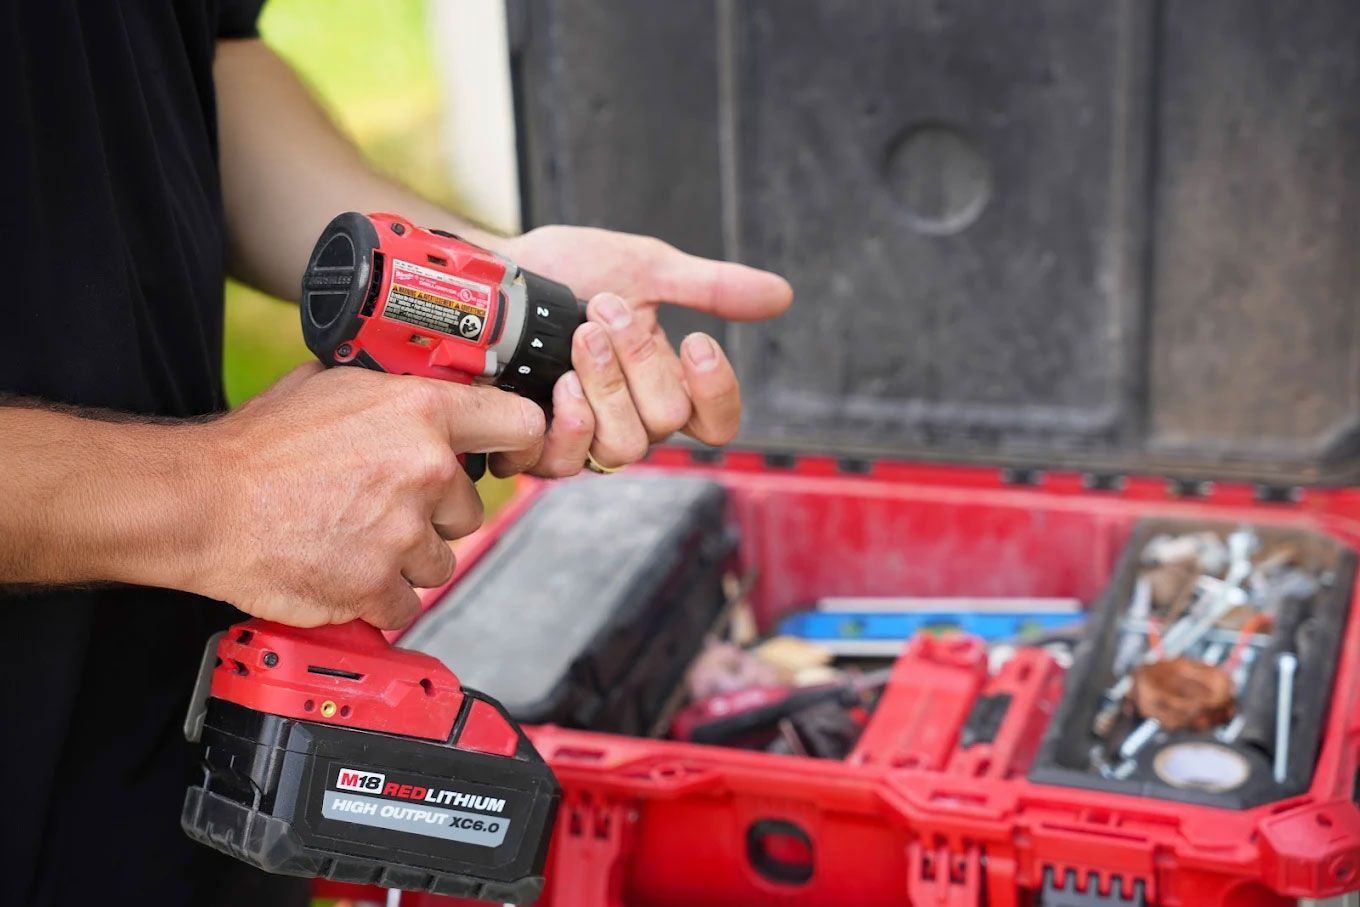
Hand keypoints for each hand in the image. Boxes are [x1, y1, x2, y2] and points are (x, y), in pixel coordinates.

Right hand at [194, 364, 544, 629]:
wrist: (205, 503)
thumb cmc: (259, 447)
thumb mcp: (333, 386)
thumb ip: (393, 393)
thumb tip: (426, 392)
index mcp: (421, 412)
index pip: (519, 426)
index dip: (516, 445)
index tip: (505, 459)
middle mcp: (425, 470)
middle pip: (469, 511)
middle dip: (433, 515)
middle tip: (379, 506)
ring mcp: (405, 532)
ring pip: (440, 560)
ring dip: (405, 558)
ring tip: (351, 536)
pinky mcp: (378, 585)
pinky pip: (406, 602)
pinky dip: (377, 596)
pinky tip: (342, 567)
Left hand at [490, 226, 792, 476]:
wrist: (490, 275)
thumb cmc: (563, 273)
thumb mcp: (644, 267)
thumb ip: (711, 287)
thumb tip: (782, 295)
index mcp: (665, 386)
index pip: (717, 423)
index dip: (716, 391)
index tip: (697, 340)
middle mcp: (629, 421)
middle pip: (667, 424)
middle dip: (639, 359)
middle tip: (606, 311)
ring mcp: (582, 440)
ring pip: (622, 446)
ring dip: (604, 383)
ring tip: (579, 337)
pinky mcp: (532, 450)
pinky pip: (564, 463)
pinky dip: (566, 420)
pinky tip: (556, 383)